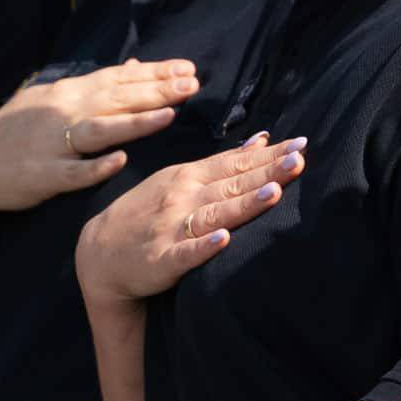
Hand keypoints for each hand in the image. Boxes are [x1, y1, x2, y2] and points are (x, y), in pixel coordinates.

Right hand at [0, 59, 198, 215]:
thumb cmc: (15, 131)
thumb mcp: (50, 98)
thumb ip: (95, 84)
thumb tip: (133, 64)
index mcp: (68, 93)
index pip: (118, 78)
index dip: (154, 73)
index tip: (188, 68)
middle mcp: (62, 112)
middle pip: (117, 99)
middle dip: (156, 91)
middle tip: (192, 85)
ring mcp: (52, 143)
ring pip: (100, 130)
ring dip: (134, 122)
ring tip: (169, 115)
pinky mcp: (43, 175)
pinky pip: (73, 171)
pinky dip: (95, 166)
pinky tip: (120, 160)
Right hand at [76, 135, 306, 304]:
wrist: (99, 254)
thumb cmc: (148, 212)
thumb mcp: (180, 178)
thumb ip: (222, 163)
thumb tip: (262, 141)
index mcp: (189, 176)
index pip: (235, 162)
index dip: (268, 155)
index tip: (300, 144)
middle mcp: (183, 197)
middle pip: (232, 184)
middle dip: (266, 172)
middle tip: (299, 160)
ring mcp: (172, 228)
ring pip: (214, 213)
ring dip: (244, 203)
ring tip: (274, 193)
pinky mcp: (162, 259)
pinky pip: (186, 253)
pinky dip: (204, 246)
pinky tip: (224, 240)